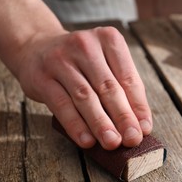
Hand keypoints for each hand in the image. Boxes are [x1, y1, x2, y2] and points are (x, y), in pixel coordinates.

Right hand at [17, 27, 151, 149]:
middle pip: (109, 87)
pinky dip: (76, 125)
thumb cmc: (82, 61)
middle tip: (132, 139)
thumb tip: (140, 124)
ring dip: (101, 123)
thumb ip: (123, 88)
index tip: (145, 128)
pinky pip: (62, 105)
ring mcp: (61, 59)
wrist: (36, 48)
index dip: (138, 106)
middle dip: (123, 116)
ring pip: (86, 97)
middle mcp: (86, 45)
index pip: (129, 77)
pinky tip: (87, 140)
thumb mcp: (105, 63)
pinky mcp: (42, 77)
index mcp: (109, 39)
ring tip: (112, 143)